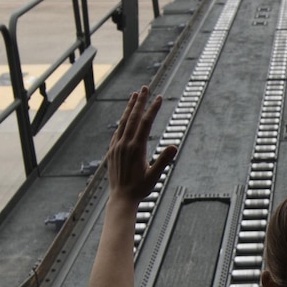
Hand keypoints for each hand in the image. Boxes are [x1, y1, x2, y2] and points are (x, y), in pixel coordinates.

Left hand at [107, 85, 175, 203]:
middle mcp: (124, 144)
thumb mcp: (155, 176)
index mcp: (136, 148)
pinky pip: (117, 131)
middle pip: (133, 117)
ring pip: (123, 122)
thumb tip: (174, 146)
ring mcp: (116, 147)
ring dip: (130, 108)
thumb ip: (164, 160)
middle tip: (145, 87)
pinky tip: (125, 117)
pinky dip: (123, 121)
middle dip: (140, 101)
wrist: (121, 199)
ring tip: (135, 96)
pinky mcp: (112, 151)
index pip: (146, 123)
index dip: (152, 109)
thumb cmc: (140, 189)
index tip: (159, 98)